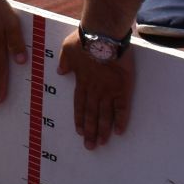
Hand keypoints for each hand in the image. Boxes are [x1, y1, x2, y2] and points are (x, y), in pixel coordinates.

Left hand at [56, 31, 135, 149]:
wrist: (102, 36)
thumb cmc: (84, 40)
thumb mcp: (67, 49)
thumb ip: (65, 62)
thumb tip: (60, 71)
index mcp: (82, 82)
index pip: (79, 105)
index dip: (79, 119)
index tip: (79, 131)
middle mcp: (94, 90)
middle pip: (91, 114)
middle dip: (90, 131)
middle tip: (89, 146)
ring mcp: (108, 91)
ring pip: (105, 115)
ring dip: (103, 130)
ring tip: (101, 143)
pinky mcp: (122, 89)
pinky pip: (122, 108)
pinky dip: (120, 120)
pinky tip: (119, 132)